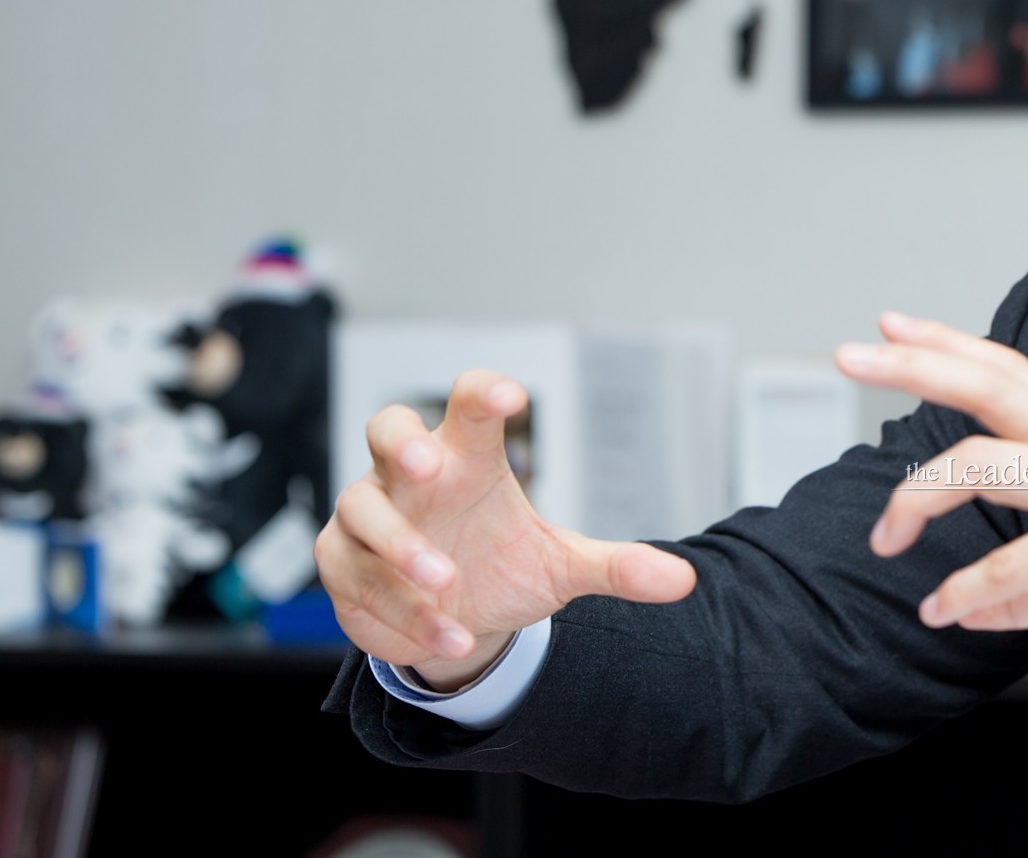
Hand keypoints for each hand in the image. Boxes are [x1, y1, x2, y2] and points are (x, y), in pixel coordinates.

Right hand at [315, 370, 696, 689]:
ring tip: (448, 584)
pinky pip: (354, 578)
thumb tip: (685, 579)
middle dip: (403, 443)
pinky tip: (447, 632)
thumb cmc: (501, 564)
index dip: (484, 394)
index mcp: (467, 459)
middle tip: (430, 465)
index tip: (511, 396)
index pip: (470, 405)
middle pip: (386, 427)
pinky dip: (398, 608)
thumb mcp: (561, 567)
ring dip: (402, 549)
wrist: (454, 621)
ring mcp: (368, 516)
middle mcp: (411, 477)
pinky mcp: (342, 565)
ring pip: (363, 513)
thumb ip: (617, 567)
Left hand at [835, 315, 1027, 717]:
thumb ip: (1023, 584)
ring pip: (984, 462)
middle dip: (914, 365)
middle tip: (849, 356)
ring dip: (915, 500)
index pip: (1007, 373)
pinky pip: (1012, 561)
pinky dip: (964, 590)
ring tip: (885, 539)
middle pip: (991, 386)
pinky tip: (941, 612)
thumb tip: (967, 607)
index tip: (888, 325)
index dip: (945, 344)